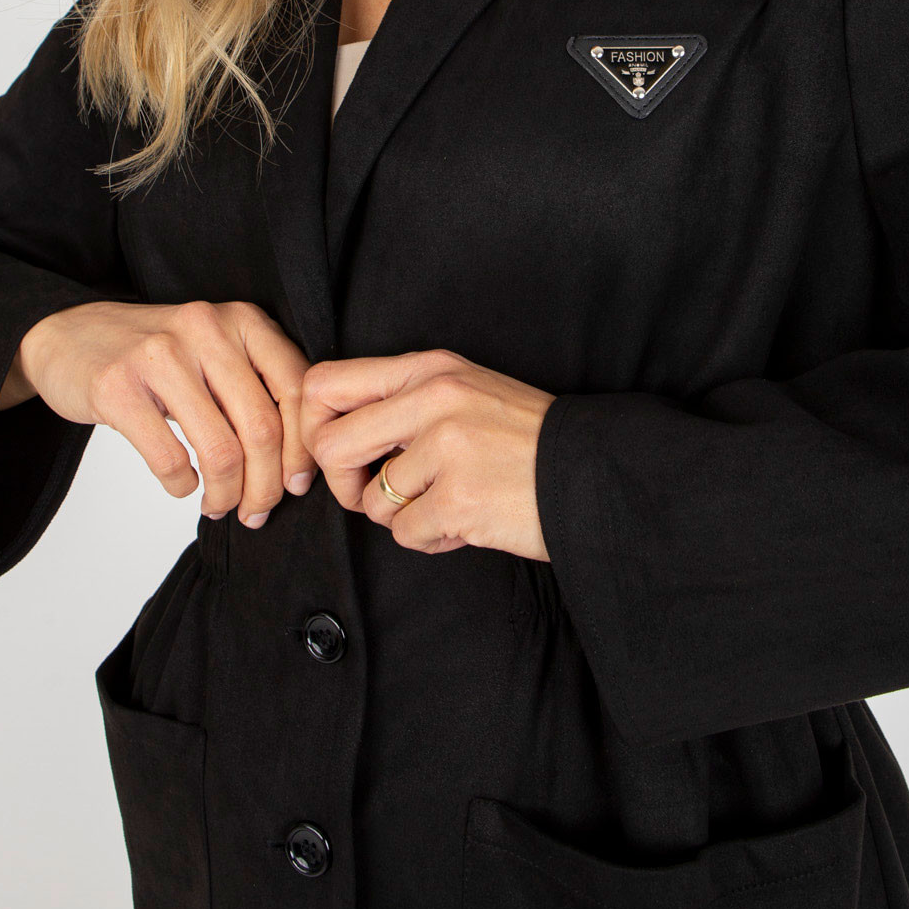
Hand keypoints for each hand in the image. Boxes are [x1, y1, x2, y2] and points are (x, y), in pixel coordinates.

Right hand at [8, 299, 316, 527]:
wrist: (68, 335)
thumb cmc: (152, 351)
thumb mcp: (214, 347)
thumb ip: (255, 385)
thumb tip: (297, 464)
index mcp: (241, 319)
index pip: (295, 391)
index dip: (301, 448)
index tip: (297, 484)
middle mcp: (206, 329)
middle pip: (261, 428)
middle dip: (265, 485)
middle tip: (256, 511)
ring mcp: (159, 355)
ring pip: (220, 450)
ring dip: (226, 494)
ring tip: (220, 505)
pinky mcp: (118, 386)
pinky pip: (169, 458)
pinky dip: (183, 486)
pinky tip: (182, 485)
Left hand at [300, 347, 554, 560]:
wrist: (595, 473)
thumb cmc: (525, 440)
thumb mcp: (467, 392)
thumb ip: (404, 402)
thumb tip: (332, 435)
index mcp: (430, 369)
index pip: (325, 383)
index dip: (313, 427)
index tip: (340, 455)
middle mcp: (434, 399)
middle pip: (330, 445)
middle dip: (345, 484)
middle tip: (380, 494)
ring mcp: (447, 448)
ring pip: (370, 501)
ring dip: (401, 517)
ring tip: (445, 505)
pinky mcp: (459, 498)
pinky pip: (406, 534)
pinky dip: (431, 539)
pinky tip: (465, 524)